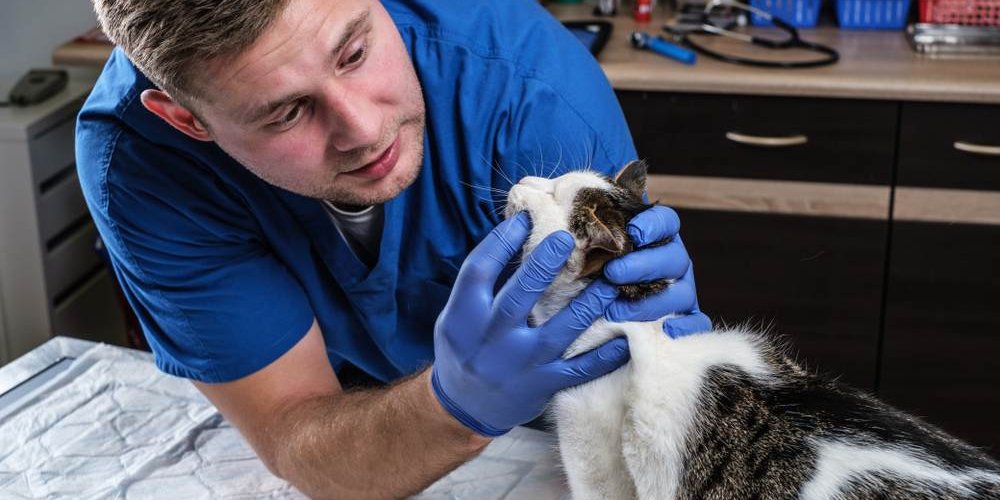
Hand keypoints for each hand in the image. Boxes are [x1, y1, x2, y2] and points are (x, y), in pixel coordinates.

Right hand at [431, 213, 630, 436]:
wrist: (463, 406)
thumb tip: (517, 239)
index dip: (502, 240)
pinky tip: (626, 337)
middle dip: (544, 264)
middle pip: (519, 294)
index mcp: (463, 315)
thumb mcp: (458, 315)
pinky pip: (579, 369)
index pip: (480, 268)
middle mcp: (490, 338)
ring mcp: (518, 363)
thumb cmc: (464, 348)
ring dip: (588, 304)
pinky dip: (604, 355)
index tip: (525, 217)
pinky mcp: (542, 385)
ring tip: (611, 281)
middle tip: (568, 237)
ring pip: (559, 330)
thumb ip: (482, 286)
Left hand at [603, 205, 711, 337]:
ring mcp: (683, 290)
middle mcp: (674, 262)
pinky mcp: (685, 318)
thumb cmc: (596, 265)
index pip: (666, 221)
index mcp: (658, 237)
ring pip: (681, 293)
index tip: (632, 232)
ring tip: (616, 309)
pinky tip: (666, 330)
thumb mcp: (594, 243)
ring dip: (652, 301)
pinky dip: (686, 327)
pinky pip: (696, 323)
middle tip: (612, 273)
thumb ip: (595, 224)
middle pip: (673, 258)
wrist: (599, 302)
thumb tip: (572, 201)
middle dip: (643, 265)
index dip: (653, 225)